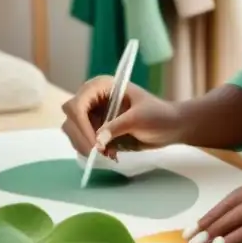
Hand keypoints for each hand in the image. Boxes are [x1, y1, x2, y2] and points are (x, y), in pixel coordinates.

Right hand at [60, 75, 185, 157]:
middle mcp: (92, 98)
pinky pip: (83, 142)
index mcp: (101, 87)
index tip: (95, 145)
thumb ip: (117, 126)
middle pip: (71, 119)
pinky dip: (92, 151)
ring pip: (73, 132)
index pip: (77, 105)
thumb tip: (97, 140)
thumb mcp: (139, 118)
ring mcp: (92, 114)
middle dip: (82, 139)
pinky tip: (111, 155)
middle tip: (100, 155)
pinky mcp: (95, 129)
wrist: (170, 127)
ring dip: (86, 147)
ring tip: (110, 154)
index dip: (81, 125)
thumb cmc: (158, 115)